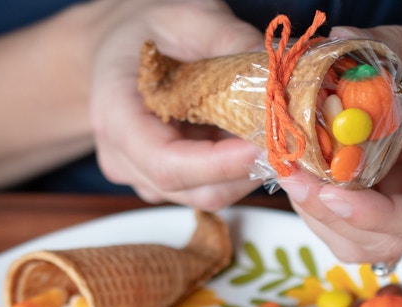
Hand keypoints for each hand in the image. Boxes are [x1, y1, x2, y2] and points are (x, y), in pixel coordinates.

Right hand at [91, 0, 264, 208]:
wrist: (116, 45)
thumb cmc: (145, 28)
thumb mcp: (187, 16)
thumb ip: (229, 39)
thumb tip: (276, 72)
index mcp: (115, 116)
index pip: (167, 164)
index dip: (222, 163)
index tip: (266, 144)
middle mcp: (123, 158)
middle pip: (195, 189)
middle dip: (247, 169)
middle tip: (285, 136)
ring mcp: (142, 175)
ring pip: (206, 195)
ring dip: (247, 171)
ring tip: (269, 133)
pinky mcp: (164, 182)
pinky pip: (207, 188)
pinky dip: (237, 169)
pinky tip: (248, 137)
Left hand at [279, 17, 401, 263]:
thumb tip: (338, 41)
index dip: (373, 215)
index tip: (326, 193)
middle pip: (389, 240)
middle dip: (332, 214)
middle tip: (290, 172)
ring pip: (367, 242)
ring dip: (322, 214)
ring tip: (290, 168)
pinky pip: (360, 224)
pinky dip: (327, 205)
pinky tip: (306, 170)